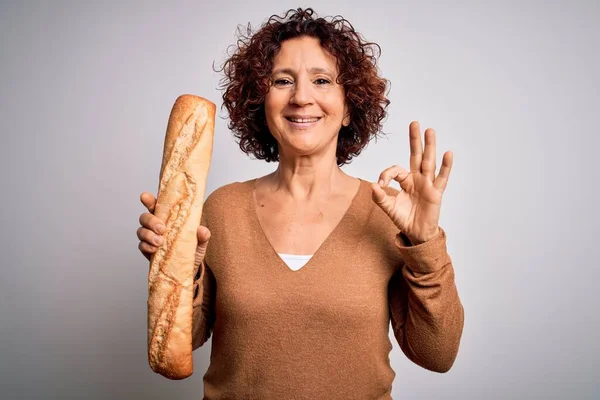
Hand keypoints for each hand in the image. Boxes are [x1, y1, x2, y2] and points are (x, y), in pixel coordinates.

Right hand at [137, 192, 210, 267]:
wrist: (188, 269)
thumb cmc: (192, 251)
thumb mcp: (201, 242)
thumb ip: (203, 235)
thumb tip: (202, 230)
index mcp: (168, 218)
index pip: (157, 205)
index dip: (149, 199)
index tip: (145, 196)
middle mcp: (157, 225)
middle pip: (145, 217)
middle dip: (151, 221)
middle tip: (162, 229)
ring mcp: (150, 237)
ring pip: (141, 230)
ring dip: (149, 235)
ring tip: (160, 242)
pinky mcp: (147, 250)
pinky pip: (141, 245)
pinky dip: (146, 246)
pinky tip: (154, 250)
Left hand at [371, 121, 452, 243]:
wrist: (416, 234)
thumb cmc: (404, 219)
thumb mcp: (389, 208)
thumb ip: (380, 198)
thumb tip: (373, 186)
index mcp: (406, 181)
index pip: (396, 170)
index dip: (386, 175)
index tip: (380, 186)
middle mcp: (418, 179)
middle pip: (416, 156)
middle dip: (415, 140)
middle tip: (414, 123)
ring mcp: (428, 184)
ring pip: (429, 162)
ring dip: (429, 146)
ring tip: (430, 131)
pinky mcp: (436, 193)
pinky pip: (442, 178)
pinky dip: (446, 166)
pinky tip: (448, 153)